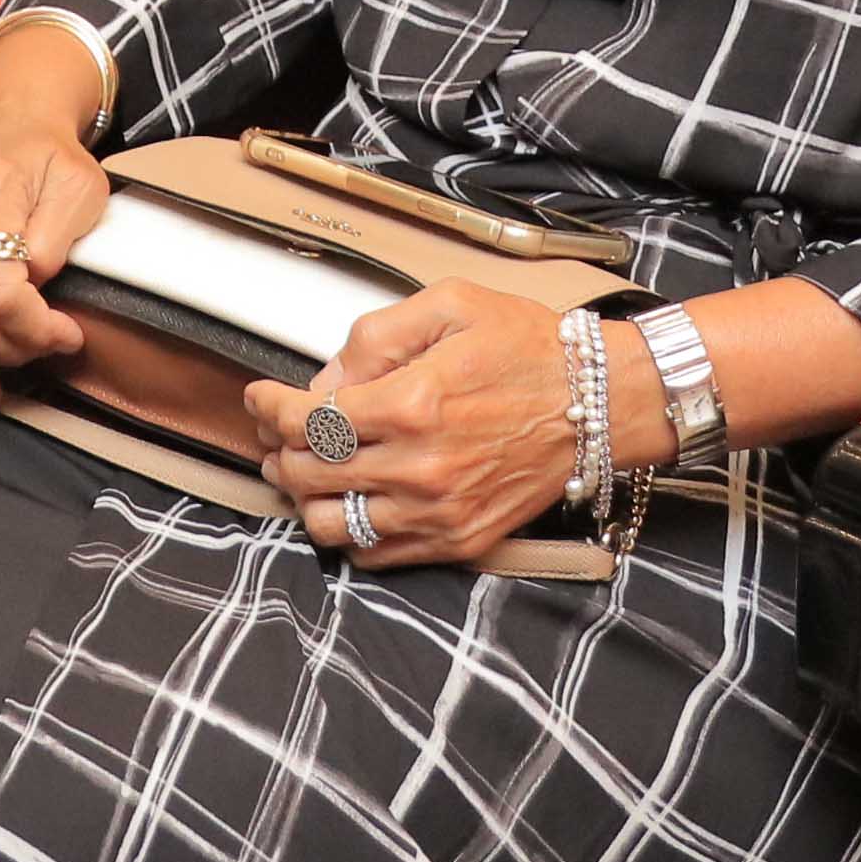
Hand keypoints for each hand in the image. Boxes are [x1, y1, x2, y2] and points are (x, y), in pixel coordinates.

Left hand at [253, 279, 587, 570]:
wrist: (601, 404)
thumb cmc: (528, 348)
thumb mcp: (450, 306)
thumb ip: (376, 336)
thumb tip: (324, 380)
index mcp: (411, 403)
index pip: (306, 421)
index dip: (267, 409)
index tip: (260, 397)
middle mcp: (419, 467)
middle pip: (307, 476)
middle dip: (278, 451)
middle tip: (277, 433)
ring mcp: (438, 512)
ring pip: (331, 526)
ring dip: (305, 499)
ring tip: (305, 472)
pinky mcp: (459, 540)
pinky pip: (376, 555)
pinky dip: (348, 533)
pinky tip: (349, 502)